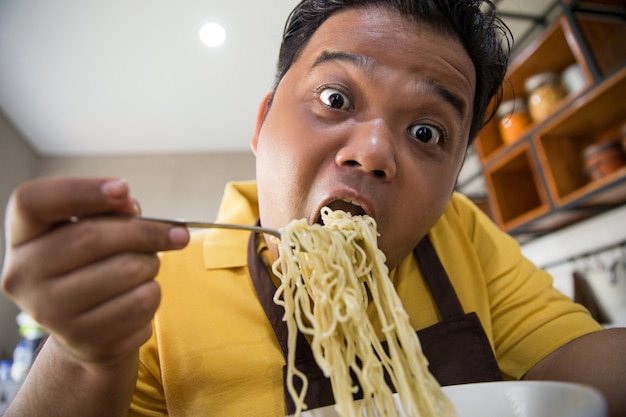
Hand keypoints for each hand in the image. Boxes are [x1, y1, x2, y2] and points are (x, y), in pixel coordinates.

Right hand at [1, 177, 189, 365]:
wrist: (89, 328)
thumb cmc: (93, 266)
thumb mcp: (92, 231)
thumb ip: (107, 211)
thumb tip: (127, 203)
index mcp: (22, 237)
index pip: (34, 201)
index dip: (81, 190)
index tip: (123, 188)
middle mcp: (24, 275)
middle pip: (91, 237)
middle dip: (144, 231)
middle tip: (174, 233)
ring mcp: (51, 313)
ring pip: (126, 270)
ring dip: (151, 263)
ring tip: (146, 267)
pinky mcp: (85, 339)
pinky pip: (142, 302)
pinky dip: (154, 291)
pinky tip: (140, 293)